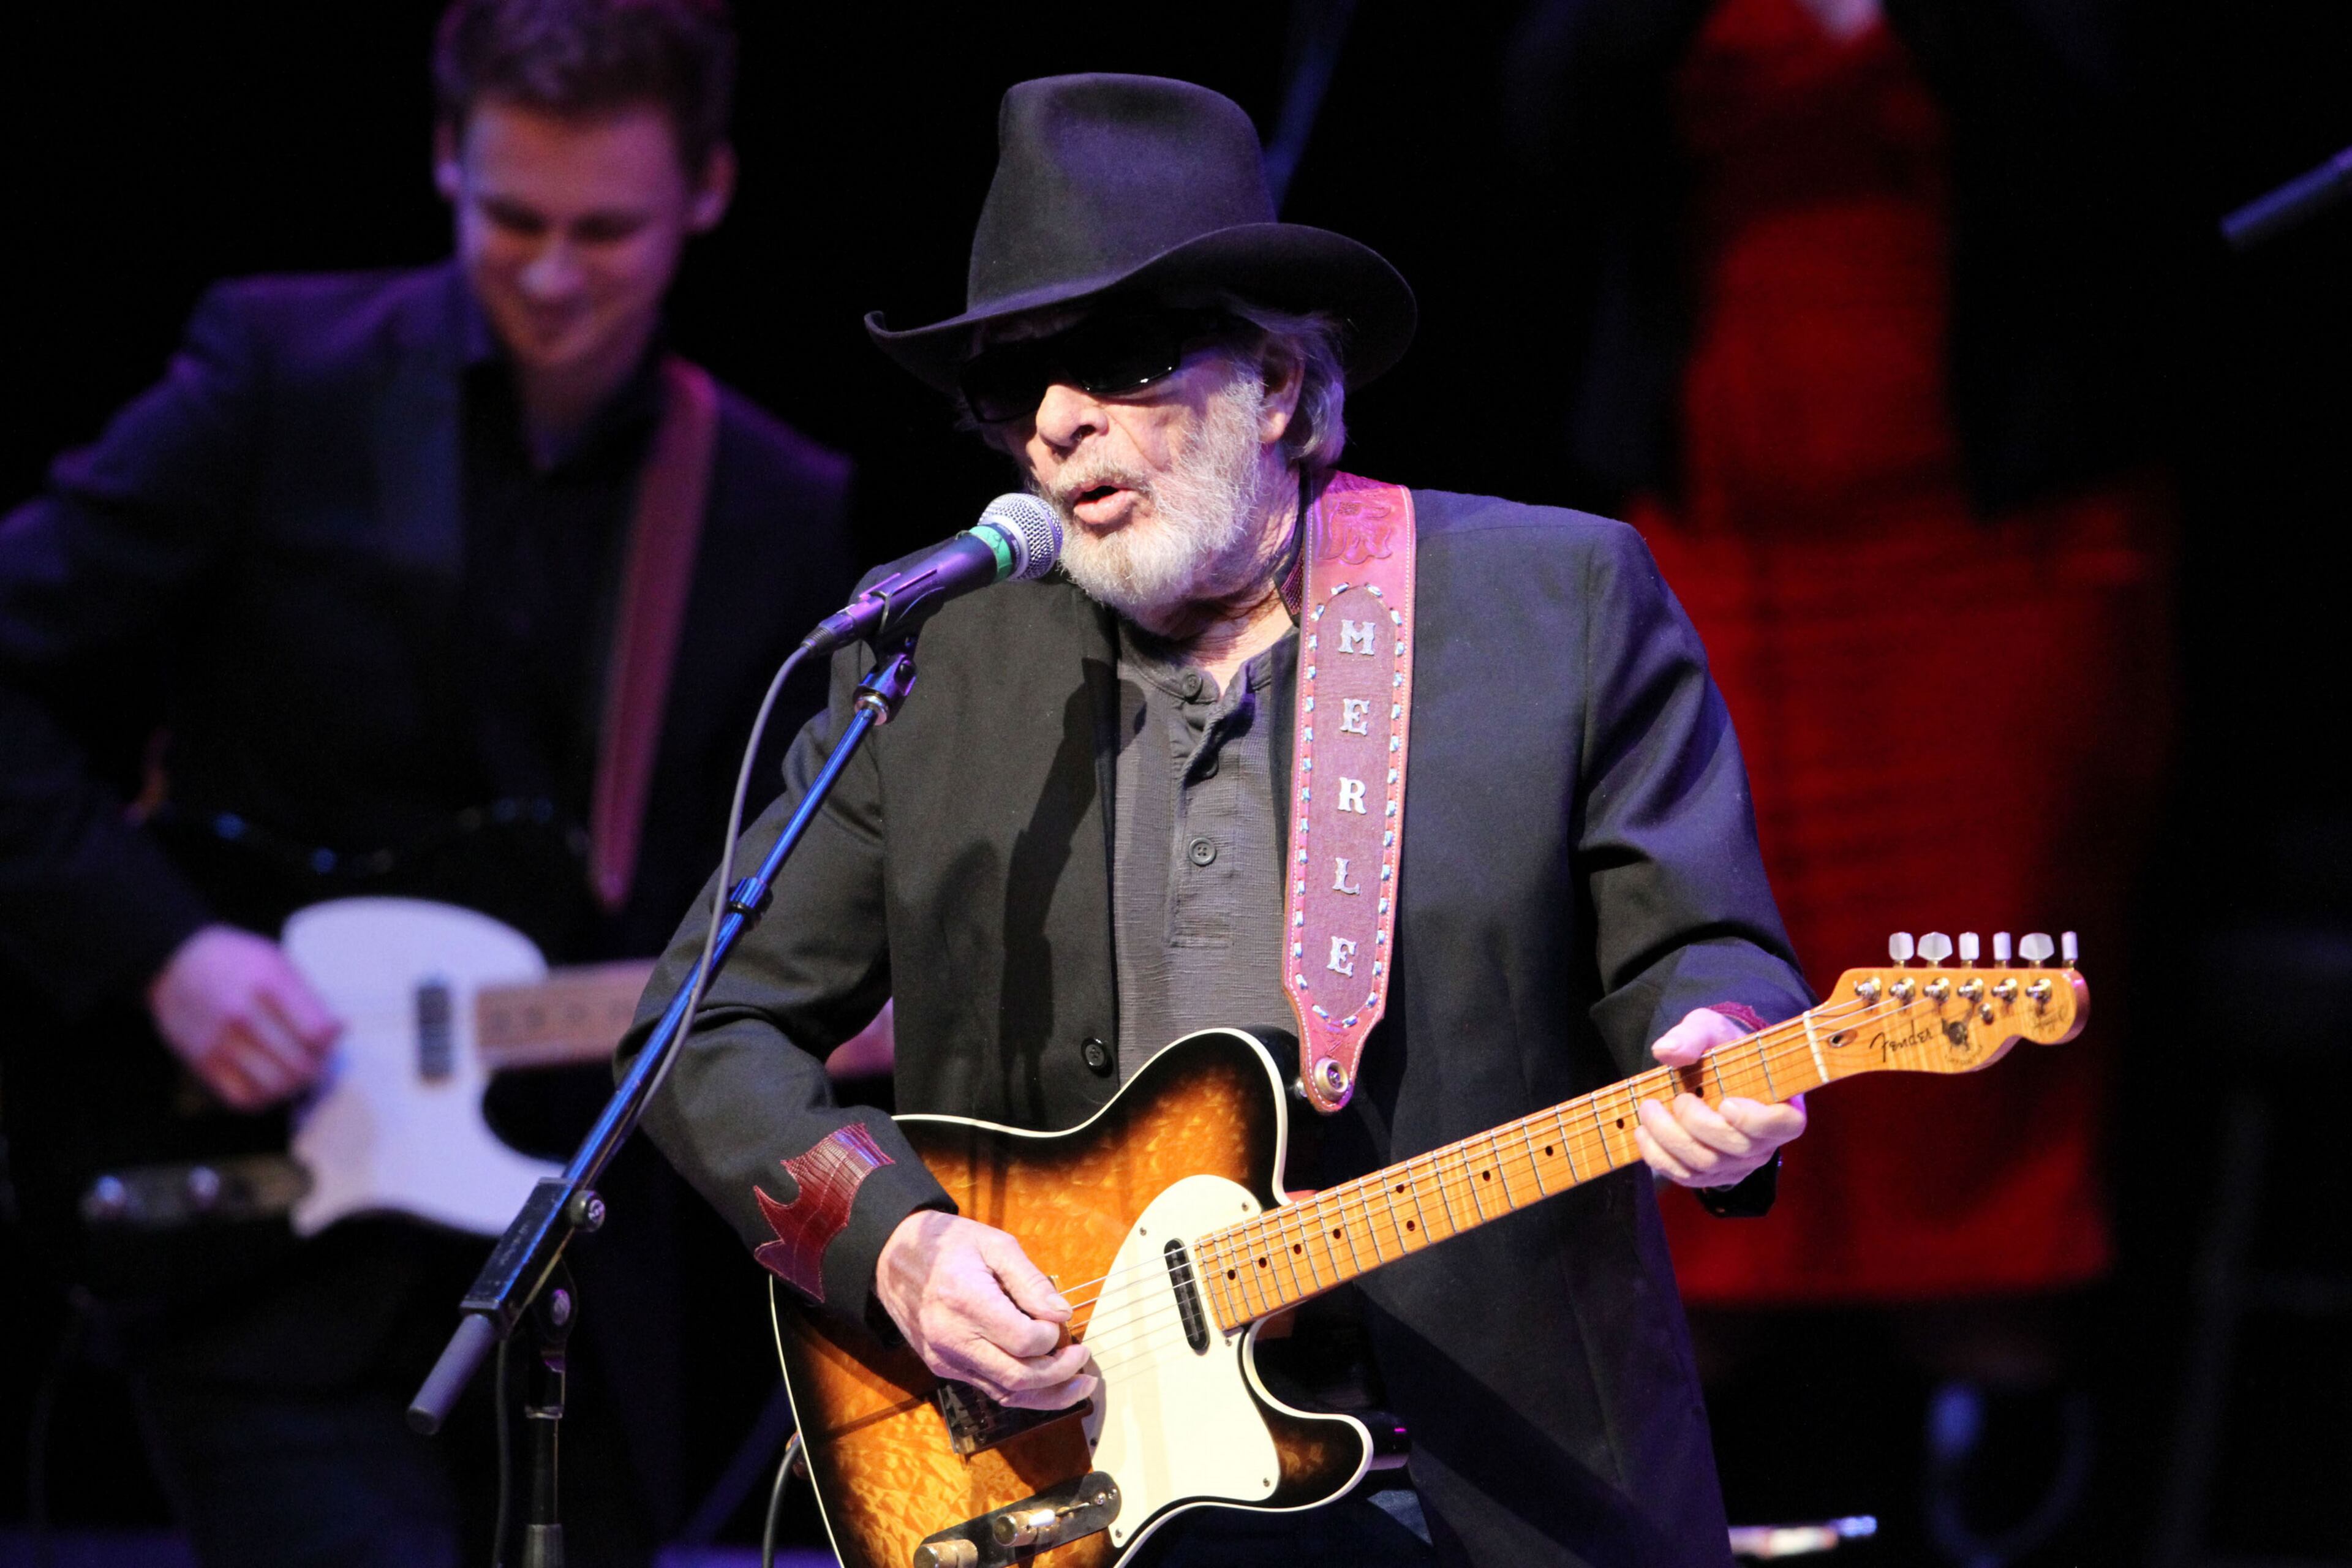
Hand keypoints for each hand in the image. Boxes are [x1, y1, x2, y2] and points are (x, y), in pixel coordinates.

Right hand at [146, 925, 341, 1111]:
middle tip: (317, 1060)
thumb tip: (338, 1031)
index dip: (331, 1042)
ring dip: (293, 1086)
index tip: (330, 1037)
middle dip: (317, 1067)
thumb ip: (308, 998)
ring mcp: (219, 1041)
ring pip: (274, 1087)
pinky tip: (270, 1083)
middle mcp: (242, 1015)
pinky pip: (243, 1098)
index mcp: (269, 984)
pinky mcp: (201, 1061)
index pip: (317, 1033)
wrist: (174, 962)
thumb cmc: (234, 959)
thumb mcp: (277, 962)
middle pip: (299, 1065)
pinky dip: (264, 1098)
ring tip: (295, 1073)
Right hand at [875, 1210, 1096, 1409]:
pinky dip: (1020, 1392)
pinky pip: (987, 1389)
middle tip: (1084, 1359)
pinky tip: (1045, 1385)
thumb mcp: (994, 1244)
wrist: (891, 1256)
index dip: (1052, 1337)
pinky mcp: (941, 1367)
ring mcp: (945, 1359)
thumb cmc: (946, 1243)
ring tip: (1079, 1385)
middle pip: (1018, 1377)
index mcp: (967, 1302)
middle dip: (1060, 1374)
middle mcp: (953, 1339)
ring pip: (1005, 1393)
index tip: (1062, 1321)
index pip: (1024, 1340)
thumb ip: (1030, 1281)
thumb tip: (1062, 1313)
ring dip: (1047, 1395)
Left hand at [1636, 1006, 1806, 1189]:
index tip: (1726, 1103)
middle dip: (1695, 1124)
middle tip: (1675, 1098)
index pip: (1784, 1125)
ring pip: (1706, 1165)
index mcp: (1782, 1104)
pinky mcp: (1712, 1174)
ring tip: (1649, 1110)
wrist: (1713, 1070)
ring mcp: (1739, 1163)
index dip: (1755, 1120)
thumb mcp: (1709, 1029)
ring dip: (1669, 1139)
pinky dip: (1660, 1157)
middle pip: (1735, 1148)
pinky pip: (1687, 1177)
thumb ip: (1692, 1036)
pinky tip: (1644, 1133)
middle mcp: (1765, 1142)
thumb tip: (1665, 1050)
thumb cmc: (1721, 1048)